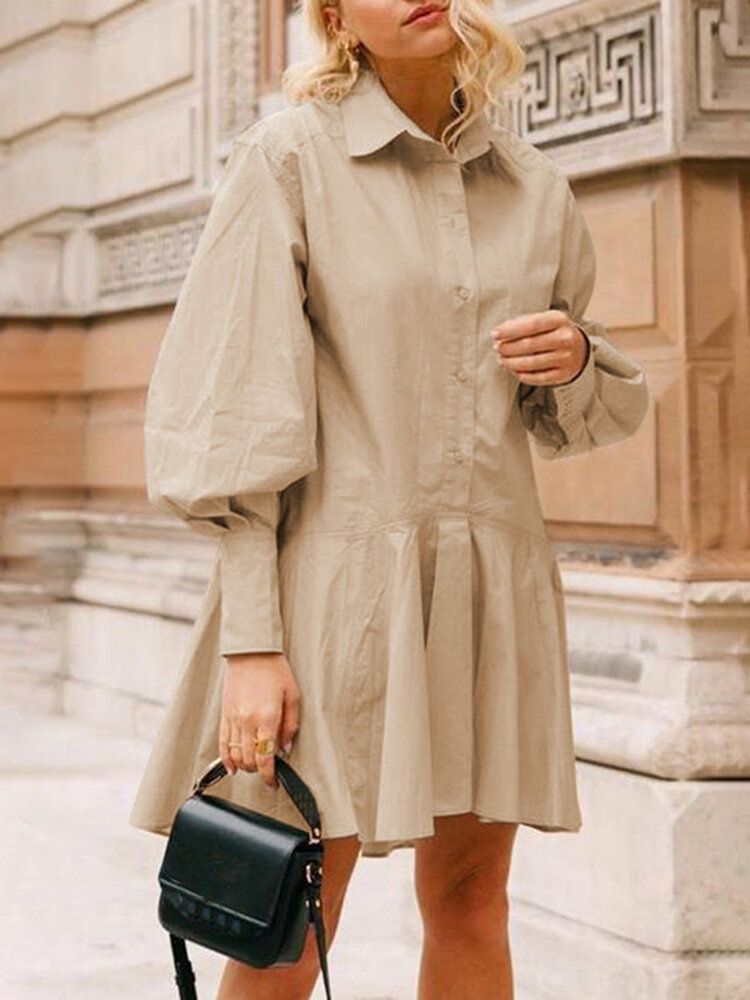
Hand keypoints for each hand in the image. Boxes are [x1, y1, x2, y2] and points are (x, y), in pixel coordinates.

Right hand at [219, 651, 299, 787]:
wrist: (251, 652)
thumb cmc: (275, 671)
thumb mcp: (293, 696)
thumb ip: (290, 725)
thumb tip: (286, 748)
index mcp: (267, 718)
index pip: (265, 758)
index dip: (269, 776)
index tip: (273, 783)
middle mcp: (247, 721)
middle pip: (250, 760)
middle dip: (258, 772)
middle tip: (267, 773)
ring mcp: (233, 719)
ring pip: (235, 755)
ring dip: (245, 767)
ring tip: (254, 768)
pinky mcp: (224, 715)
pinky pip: (223, 743)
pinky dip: (226, 759)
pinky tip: (232, 767)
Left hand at [491, 309, 588, 385]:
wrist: (580, 349)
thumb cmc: (555, 332)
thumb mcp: (545, 320)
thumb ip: (524, 323)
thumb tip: (500, 334)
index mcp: (559, 320)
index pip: (531, 325)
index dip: (510, 330)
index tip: (495, 334)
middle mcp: (565, 338)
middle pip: (530, 345)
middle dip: (508, 348)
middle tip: (497, 348)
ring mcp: (566, 358)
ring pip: (532, 363)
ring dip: (511, 363)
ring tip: (502, 360)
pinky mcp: (564, 374)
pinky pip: (538, 378)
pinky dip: (522, 375)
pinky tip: (514, 370)